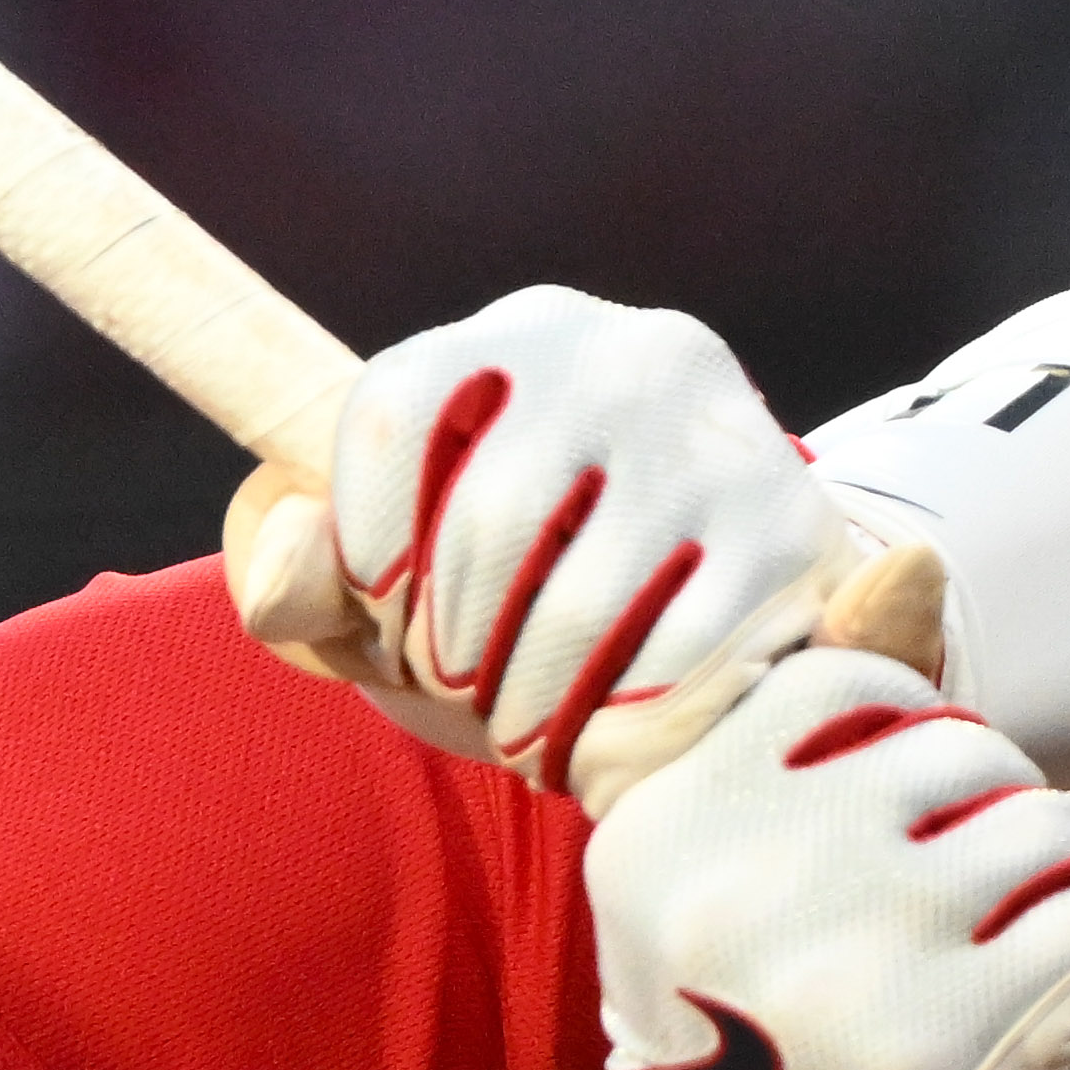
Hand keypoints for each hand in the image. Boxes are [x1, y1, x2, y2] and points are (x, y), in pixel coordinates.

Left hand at [229, 285, 856, 809]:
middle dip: (450, 648)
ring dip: (529, 702)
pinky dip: (618, 724)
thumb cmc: (516, 591)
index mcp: (509, 339)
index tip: (385, 617)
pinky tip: (605, 731)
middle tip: (464, 694)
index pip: (393, 413)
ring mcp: (720, 435)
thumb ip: (304, 575)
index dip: (364, 546)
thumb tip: (278, 572)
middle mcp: (624, 356)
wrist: (713, 607)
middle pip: (487, 520)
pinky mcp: (791, 529)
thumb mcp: (390, 575)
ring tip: (526, 723)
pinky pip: (676, 657)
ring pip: (581, 603)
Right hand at [508, 643, 1069, 1069]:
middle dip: (993, 815)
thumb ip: (805, 725)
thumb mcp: (717, 880)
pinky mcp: (973, 1042)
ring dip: (1065, 878)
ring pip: (1052, 825)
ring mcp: (863, 964)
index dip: (902, 748)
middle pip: (961, 752)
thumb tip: (912, 553)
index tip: (885, 836)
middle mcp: (751, 886)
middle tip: (962, 913)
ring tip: (1015, 953)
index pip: (846, 695)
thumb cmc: (742, 1049)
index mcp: (665, 833)